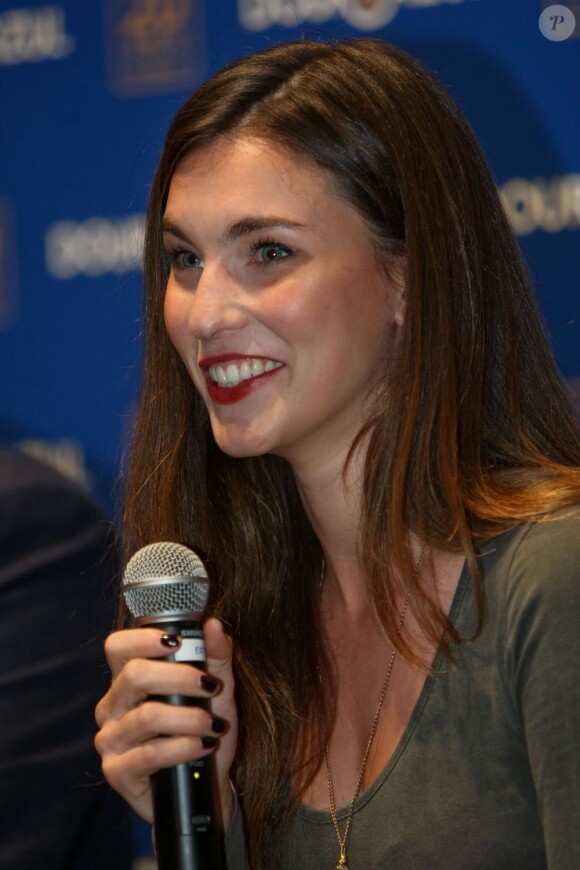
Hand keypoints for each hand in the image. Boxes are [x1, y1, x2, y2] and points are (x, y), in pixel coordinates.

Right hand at [94, 617, 236, 827]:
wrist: (206, 785)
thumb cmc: (204, 730)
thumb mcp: (218, 691)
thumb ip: (216, 657)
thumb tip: (214, 625)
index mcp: (128, 680)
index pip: (118, 647)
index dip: (142, 638)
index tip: (176, 641)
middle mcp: (112, 706)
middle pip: (134, 675)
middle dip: (180, 677)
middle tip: (210, 687)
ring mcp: (111, 740)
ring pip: (146, 717)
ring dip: (188, 719)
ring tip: (213, 726)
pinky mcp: (117, 772)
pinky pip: (148, 755)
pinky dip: (183, 748)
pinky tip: (202, 747)